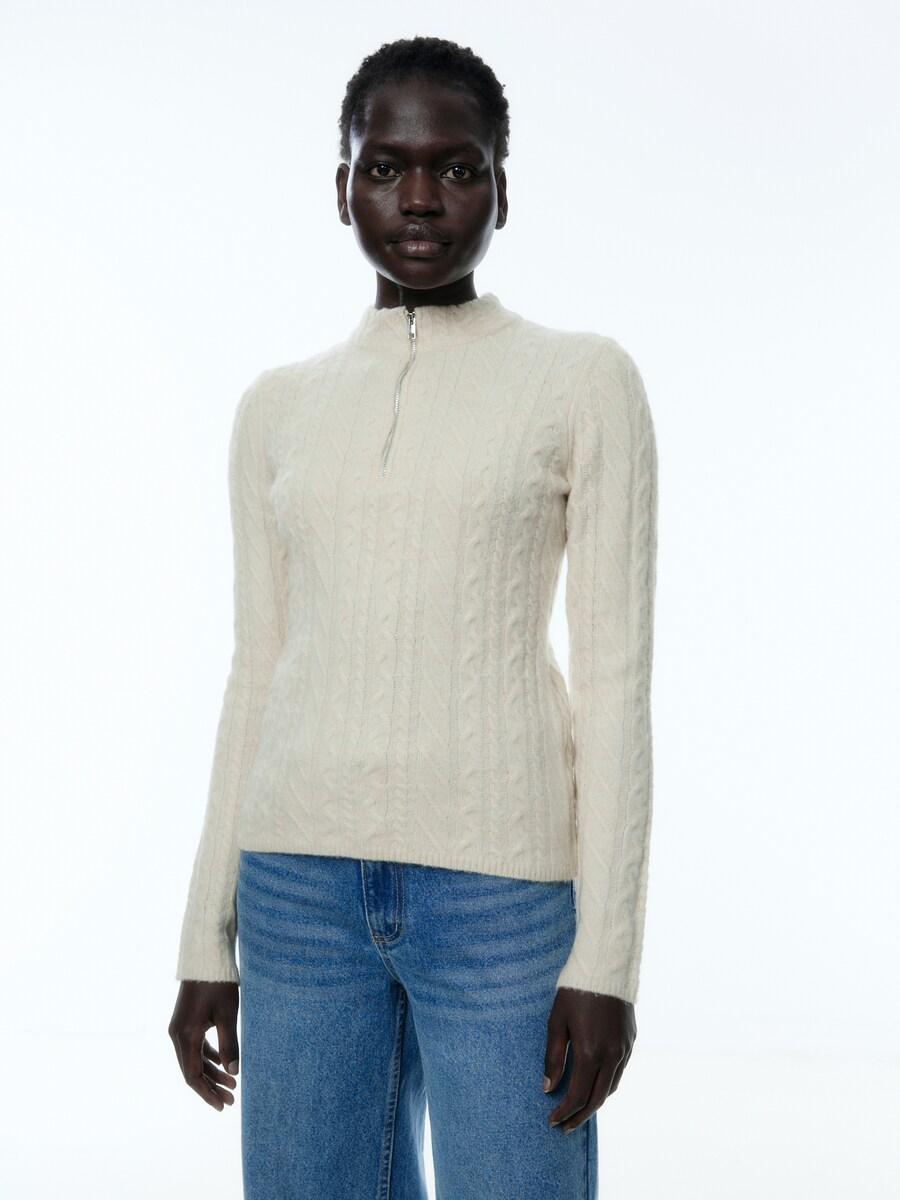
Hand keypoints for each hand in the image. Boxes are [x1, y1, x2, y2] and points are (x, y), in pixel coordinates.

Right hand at [169, 981, 239, 1110]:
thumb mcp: (227, 1015)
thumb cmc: (218, 984)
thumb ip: (229, 1045)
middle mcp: (177, 1035)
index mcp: (185, 1036)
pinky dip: (208, 1057)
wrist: (205, 957)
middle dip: (211, 1086)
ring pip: (194, 1059)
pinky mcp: (186, 1022)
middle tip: (231, 1100)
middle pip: (192, 1070)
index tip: (223, 1105)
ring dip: (212, 1072)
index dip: (208, 1093)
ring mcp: (180, 1028)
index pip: (193, 1075)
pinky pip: (195, 1047)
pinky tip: (223, 1064)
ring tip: (233, 1084)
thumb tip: (233, 1072)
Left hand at [543, 988, 635, 1131]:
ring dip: (594, 1103)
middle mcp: (611, 1056)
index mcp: (590, 1052)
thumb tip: (548, 1087)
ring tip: (578, 1109)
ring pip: (611, 1088)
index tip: (551, 1120)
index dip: (564, 1112)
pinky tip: (595, 1085)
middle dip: (579, 1116)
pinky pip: (619, 1072)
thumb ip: (553, 1057)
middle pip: (597, 1099)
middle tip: (564, 1126)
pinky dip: (606, 1085)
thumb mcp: (557, 1021)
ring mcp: (624, 1049)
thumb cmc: (575, 991)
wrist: (606, 966)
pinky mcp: (631, 1041)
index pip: (578, 1095)